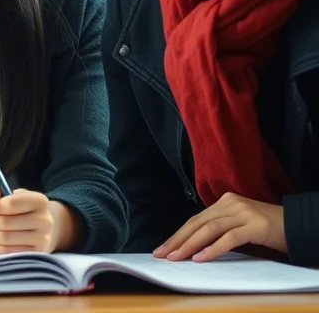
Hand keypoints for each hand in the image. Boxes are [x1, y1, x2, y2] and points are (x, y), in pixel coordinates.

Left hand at [0, 185, 74, 253]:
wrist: (39, 228)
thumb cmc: (18, 209)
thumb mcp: (6, 194)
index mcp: (40, 201)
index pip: (11, 204)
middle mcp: (45, 221)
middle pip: (5, 222)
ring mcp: (42, 240)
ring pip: (3, 238)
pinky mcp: (34, 254)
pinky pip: (5, 252)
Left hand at [155, 192, 285, 262]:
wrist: (297, 225)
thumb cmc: (266, 229)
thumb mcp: (238, 224)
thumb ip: (219, 229)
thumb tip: (193, 246)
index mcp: (224, 202)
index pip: (195, 219)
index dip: (178, 234)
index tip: (163, 248)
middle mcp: (231, 203)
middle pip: (197, 223)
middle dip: (178, 240)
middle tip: (162, 254)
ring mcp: (243, 213)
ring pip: (209, 229)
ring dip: (190, 245)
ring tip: (176, 258)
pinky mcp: (256, 225)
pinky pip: (229, 238)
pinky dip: (213, 248)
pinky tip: (201, 258)